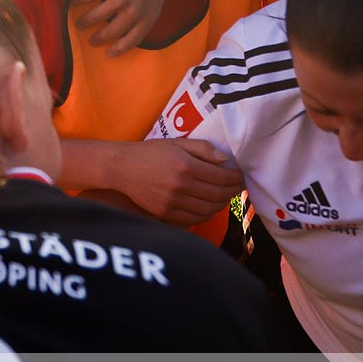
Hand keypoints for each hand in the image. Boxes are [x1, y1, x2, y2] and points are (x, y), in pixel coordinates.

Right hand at [75, 0, 169, 55]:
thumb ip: (146, 10)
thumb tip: (131, 22)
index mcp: (149, 16)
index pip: (132, 40)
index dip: (119, 49)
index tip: (109, 53)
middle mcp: (133, 12)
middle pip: (111, 32)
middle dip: (99, 39)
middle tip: (92, 41)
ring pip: (95, 17)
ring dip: (85, 22)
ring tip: (79, 24)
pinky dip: (78, 1)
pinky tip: (73, 2)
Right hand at [114, 140, 243, 226]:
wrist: (122, 168)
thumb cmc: (150, 152)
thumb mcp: (177, 143)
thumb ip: (202, 149)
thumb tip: (226, 160)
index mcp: (185, 166)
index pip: (221, 177)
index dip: (235, 177)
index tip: (240, 175)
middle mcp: (181, 186)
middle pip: (218, 195)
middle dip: (232, 191)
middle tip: (237, 187)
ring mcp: (173, 202)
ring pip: (209, 210)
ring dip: (222, 204)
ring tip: (225, 196)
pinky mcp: (166, 213)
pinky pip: (195, 218)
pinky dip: (207, 214)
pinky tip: (209, 206)